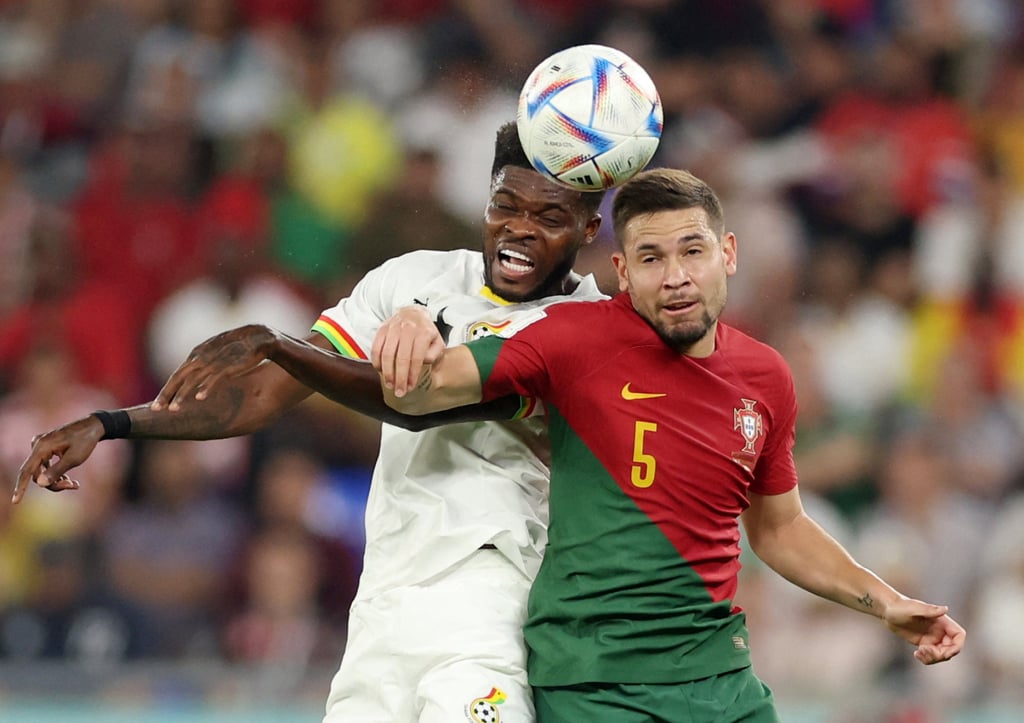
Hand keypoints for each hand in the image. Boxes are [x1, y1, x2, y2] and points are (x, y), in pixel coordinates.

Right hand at [12, 416, 103, 502]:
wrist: (93, 426)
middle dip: (53, 484)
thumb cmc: (85, 441)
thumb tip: (40, 484)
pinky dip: (56, 473)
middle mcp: (37, 445)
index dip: (20, 487)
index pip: (27, 471)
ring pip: (41, 471)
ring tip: (74, 484)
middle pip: (37, 474)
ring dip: (56, 480)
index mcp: (42, 446)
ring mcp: (40, 445)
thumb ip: (57, 471)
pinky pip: (45, 466)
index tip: (15, 502)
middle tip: (73, 486)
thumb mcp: (74, 458)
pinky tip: (68, 479)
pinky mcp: (45, 448)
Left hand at [152, 324, 276, 411]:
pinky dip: (206, 388)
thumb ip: (203, 364)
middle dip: (166, 394)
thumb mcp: (215, 354)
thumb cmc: (237, 348)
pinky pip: (213, 378)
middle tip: (155, 409)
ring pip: (192, 380)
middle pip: (178, 378)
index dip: (166, 390)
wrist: (258, 338)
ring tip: (173, 409)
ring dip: (181, 395)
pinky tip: (199, 398)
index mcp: (196, 355)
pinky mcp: (227, 366)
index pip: (177, 374)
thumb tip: (195, 381)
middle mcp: (200, 358)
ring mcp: (213, 362)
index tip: (158, 405)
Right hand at [372, 306, 445, 396]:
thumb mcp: (437, 341)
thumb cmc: (426, 332)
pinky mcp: (382, 329)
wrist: (413, 313)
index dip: (412, 375)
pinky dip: (377, 361)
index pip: (416, 358)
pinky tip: (380, 371)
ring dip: (387, 372)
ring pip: (387, 354)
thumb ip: (434, 354)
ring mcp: (393, 328)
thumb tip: (423, 362)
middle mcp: (408, 329)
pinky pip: (376, 347)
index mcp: (423, 333)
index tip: (410, 387)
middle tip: (399, 392)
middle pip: (401, 358)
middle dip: (399, 378)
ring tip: (389, 384)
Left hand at [883, 596, 965, 664]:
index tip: (944, 652)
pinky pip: (932, 656)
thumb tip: (945, 609)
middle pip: (951, 649)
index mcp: (942, 621)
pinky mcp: (924, 643)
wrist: (887, 610)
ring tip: (918, 653)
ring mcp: (932, 638)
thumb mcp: (914, 608)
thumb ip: (929, 610)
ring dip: (933, 658)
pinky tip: (916, 655)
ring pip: (942, 655)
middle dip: (941, 654)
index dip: (957, 646)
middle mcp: (940, 630)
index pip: (959, 635)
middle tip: (924, 650)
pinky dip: (927, 659)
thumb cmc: (899, 606)